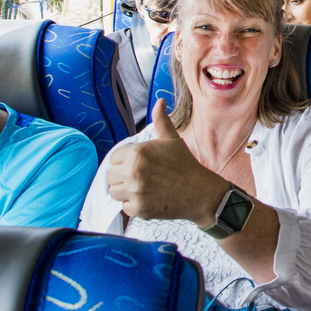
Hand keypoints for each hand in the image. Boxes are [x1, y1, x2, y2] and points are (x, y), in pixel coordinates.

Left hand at [106, 101, 225, 225]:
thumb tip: (159, 101)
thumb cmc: (185, 165)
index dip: (125, 161)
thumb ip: (161, 120)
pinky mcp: (138, 209)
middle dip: (123, 176)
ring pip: (114, 192)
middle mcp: (133, 172)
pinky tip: (149, 198)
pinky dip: (135, 205)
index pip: (114, 158)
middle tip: (142, 177)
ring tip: (144, 187)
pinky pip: (125, 207)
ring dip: (126, 191)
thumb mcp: (172, 140)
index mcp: (138, 152)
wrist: (199, 192)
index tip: (140, 164)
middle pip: (110, 176)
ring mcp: (135, 191)